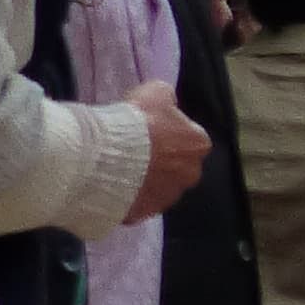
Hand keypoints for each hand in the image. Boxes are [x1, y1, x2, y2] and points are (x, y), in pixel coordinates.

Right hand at [120, 81, 207, 220]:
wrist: (106, 156)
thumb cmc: (135, 121)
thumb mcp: (154, 92)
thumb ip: (166, 97)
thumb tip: (167, 101)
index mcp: (198, 145)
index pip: (188, 138)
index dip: (167, 132)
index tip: (148, 129)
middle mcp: (191, 174)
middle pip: (177, 165)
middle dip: (160, 159)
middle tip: (133, 149)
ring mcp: (168, 197)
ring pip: (158, 186)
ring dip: (144, 178)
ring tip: (118, 167)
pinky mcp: (144, 212)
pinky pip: (137, 202)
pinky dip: (128, 195)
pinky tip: (111, 184)